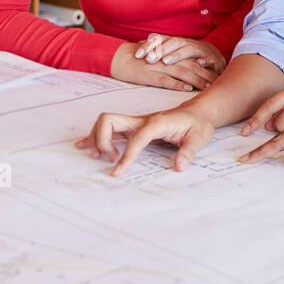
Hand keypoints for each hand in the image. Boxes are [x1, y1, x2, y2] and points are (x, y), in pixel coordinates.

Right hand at [76, 106, 214, 175]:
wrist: (198, 112)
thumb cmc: (198, 124)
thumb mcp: (200, 137)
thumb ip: (189, 151)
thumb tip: (179, 166)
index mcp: (156, 123)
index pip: (136, 138)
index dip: (126, 155)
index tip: (117, 171)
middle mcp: (141, 120)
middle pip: (109, 120)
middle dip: (101, 139)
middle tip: (109, 158)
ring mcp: (135, 123)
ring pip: (105, 123)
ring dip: (96, 138)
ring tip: (99, 157)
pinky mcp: (132, 127)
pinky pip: (109, 129)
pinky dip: (95, 136)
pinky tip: (84, 145)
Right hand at [110, 41, 217, 91]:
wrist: (118, 57)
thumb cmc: (138, 60)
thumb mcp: (158, 58)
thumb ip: (172, 62)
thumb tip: (187, 72)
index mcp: (170, 54)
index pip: (193, 59)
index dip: (207, 67)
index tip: (219, 74)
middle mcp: (167, 59)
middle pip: (192, 65)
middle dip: (207, 74)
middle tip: (220, 82)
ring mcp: (158, 66)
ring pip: (182, 72)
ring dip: (197, 80)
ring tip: (209, 87)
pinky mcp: (149, 74)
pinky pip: (165, 79)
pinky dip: (177, 84)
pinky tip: (188, 89)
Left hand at [133, 34, 227, 74]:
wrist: (214, 55)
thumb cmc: (189, 54)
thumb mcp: (173, 49)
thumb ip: (157, 46)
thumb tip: (137, 43)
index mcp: (176, 42)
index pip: (161, 40)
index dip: (149, 46)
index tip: (137, 55)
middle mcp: (187, 44)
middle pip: (173, 43)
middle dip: (161, 50)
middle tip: (149, 59)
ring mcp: (201, 50)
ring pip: (189, 50)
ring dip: (178, 55)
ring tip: (167, 61)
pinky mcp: (213, 59)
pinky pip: (210, 59)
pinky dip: (205, 61)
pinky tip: (199, 63)